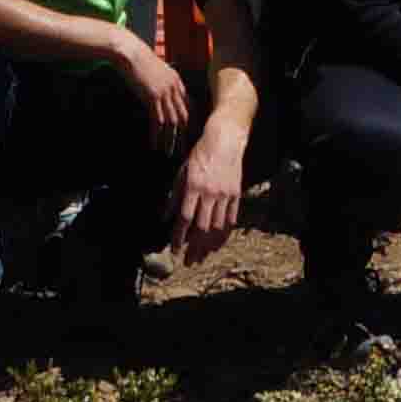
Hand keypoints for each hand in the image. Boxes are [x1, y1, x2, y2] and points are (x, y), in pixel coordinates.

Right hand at [108, 26, 191, 139]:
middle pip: (184, 116)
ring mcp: (165, 93)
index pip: (188, 105)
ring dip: (170, 139)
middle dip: (184, 134)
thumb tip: (160, 93)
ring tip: (168, 152)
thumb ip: (162, 81)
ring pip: (172, 121)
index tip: (189, 134)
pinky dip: (157, 134)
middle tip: (183, 149)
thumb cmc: (139, 60)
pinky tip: (155, 144)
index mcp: (177, 81)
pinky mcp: (153, 97)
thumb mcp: (156, 70)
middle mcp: (175, 88)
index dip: (189, 121)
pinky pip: (158, 120)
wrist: (130, 52)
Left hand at [172, 133, 244, 260]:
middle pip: (202, 228)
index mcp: (193, 187)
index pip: (184, 218)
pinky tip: (217, 244)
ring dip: (209, 245)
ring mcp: (225, 195)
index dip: (178, 237)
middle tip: (189, 261)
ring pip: (218, 227)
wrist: (225, 140)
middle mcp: (209, 193)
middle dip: (194, 248)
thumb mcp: (181, 173)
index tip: (174, 250)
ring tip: (202, 257)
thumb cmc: (200, 156)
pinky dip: (224, 234)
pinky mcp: (236, 194)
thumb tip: (164, 218)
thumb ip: (174, 197)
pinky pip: (231, 219)